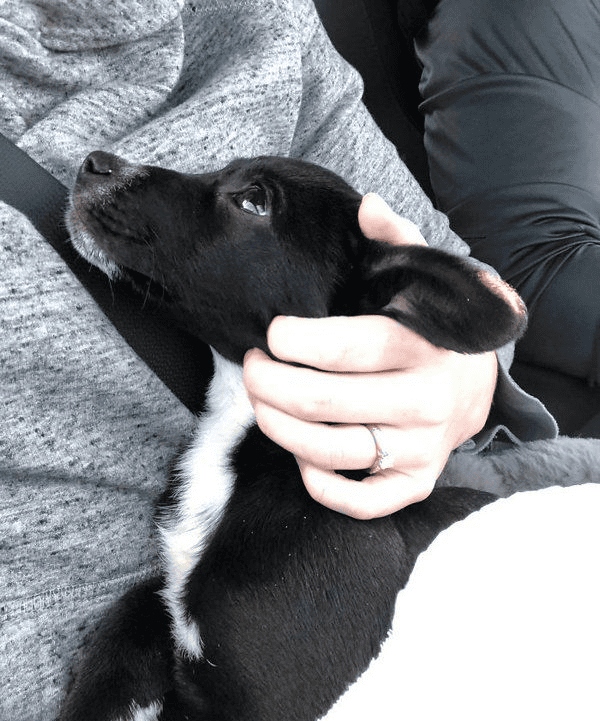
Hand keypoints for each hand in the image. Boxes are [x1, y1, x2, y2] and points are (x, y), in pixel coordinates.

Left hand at [243, 194, 497, 518]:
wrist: (477, 388)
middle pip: (322, 402)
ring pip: (329, 453)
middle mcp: (426, 402)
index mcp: (424, 346)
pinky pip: (359, 502)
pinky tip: (304, 456)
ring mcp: (420, 449)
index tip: (273, 334)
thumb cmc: (432, 332)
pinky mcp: (415, 484)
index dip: (293, 342)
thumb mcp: (423, 280)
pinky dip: (320, 483)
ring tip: (262, 403)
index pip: (345, 347)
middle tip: (254, 368)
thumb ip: (395, 241)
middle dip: (268, 383)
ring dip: (277, 427)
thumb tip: (366, 206)